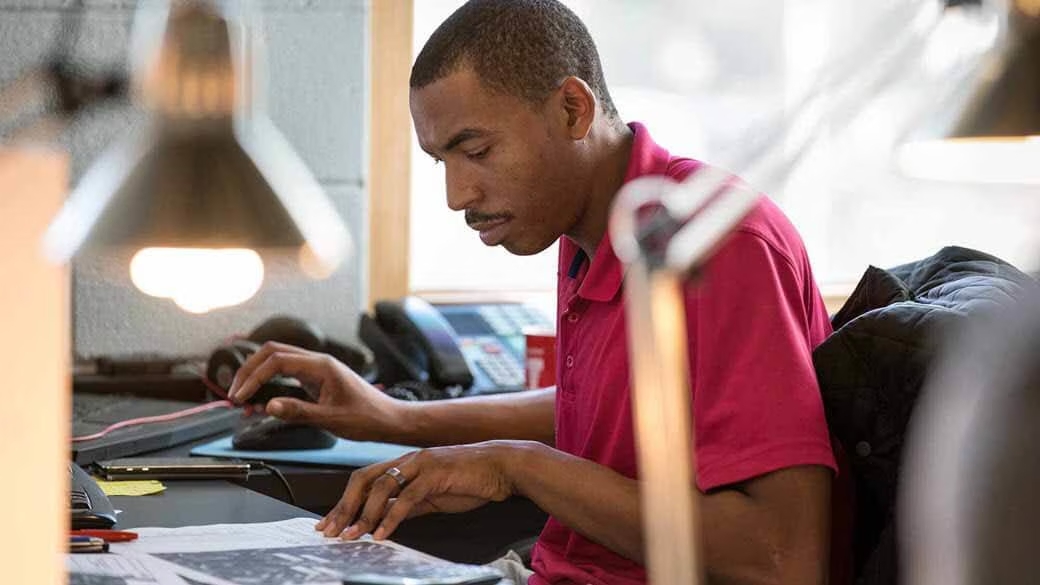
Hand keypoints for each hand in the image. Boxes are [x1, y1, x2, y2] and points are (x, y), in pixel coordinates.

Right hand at [227, 341, 402, 440]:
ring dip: (258, 376)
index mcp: (321, 366)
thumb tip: (269, 406)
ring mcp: (318, 369)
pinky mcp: (318, 379)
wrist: (389, 420)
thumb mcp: (330, 418)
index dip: (253, 377)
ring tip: (244, 401)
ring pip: (279, 361)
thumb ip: (298, 411)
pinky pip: (288, 374)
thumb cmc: (367, 418)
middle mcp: (318, 362)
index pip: (276, 361)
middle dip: (249, 371)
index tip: (240, 397)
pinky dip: (271, 384)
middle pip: (272, 353)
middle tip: (234, 394)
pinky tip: (264, 402)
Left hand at [316, 441, 517, 540]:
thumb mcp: (433, 495)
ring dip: (364, 514)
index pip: (365, 480)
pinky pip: (407, 497)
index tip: (331, 523)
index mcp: (406, 464)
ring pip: (381, 487)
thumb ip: (409, 504)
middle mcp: (408, 460)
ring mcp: (421, 465)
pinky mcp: (435, 474)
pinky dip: (391, 517)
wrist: (502, 466)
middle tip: (331, 531)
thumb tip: (385, 520)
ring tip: (353, 536)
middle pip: (364, 480)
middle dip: (344, 506)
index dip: (345, 501)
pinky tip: (382, 533)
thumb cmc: (470, 480)